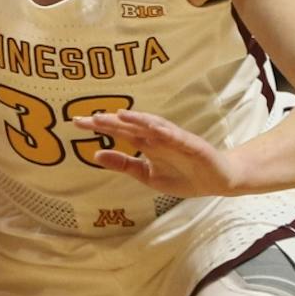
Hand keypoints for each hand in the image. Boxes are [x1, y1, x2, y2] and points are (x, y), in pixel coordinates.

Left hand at [72, 108, 243, 196]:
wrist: (218, 180)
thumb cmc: (183, 175)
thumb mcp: (146, 174)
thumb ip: (124, 164)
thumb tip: (96, 154)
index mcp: (146, 143)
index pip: (119, 131)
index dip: (99, 126)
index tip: (76, 122)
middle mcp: (158, 137)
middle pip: (131, 125)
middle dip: (111, 120)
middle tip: (87, 117)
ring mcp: (176, 140)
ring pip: (153, 126)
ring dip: (137, 119)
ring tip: (118, 114)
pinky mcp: (193, 145)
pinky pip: (177, 137)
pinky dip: (164, 131)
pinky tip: (152, 127)